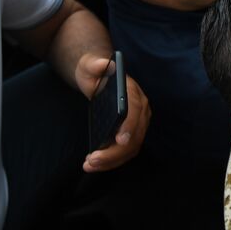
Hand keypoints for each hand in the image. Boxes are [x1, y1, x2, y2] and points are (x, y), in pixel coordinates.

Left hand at [75, 54, 151, 170]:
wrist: (99, 78)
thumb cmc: (94, 72)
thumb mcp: (90, 65)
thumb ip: (95, 64)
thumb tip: (105, 64)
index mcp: (133, 92)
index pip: (136, 110)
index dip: (129, 126)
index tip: (119, 139)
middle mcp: (141, 110)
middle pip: (134, 136)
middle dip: (115, 152)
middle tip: (92, 160)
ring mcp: (138, 124)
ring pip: (131, 148)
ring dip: (112, 160)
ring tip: (89, 165)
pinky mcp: (131, 134)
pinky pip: (126, 151)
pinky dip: (112, 161)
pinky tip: (95, 163)